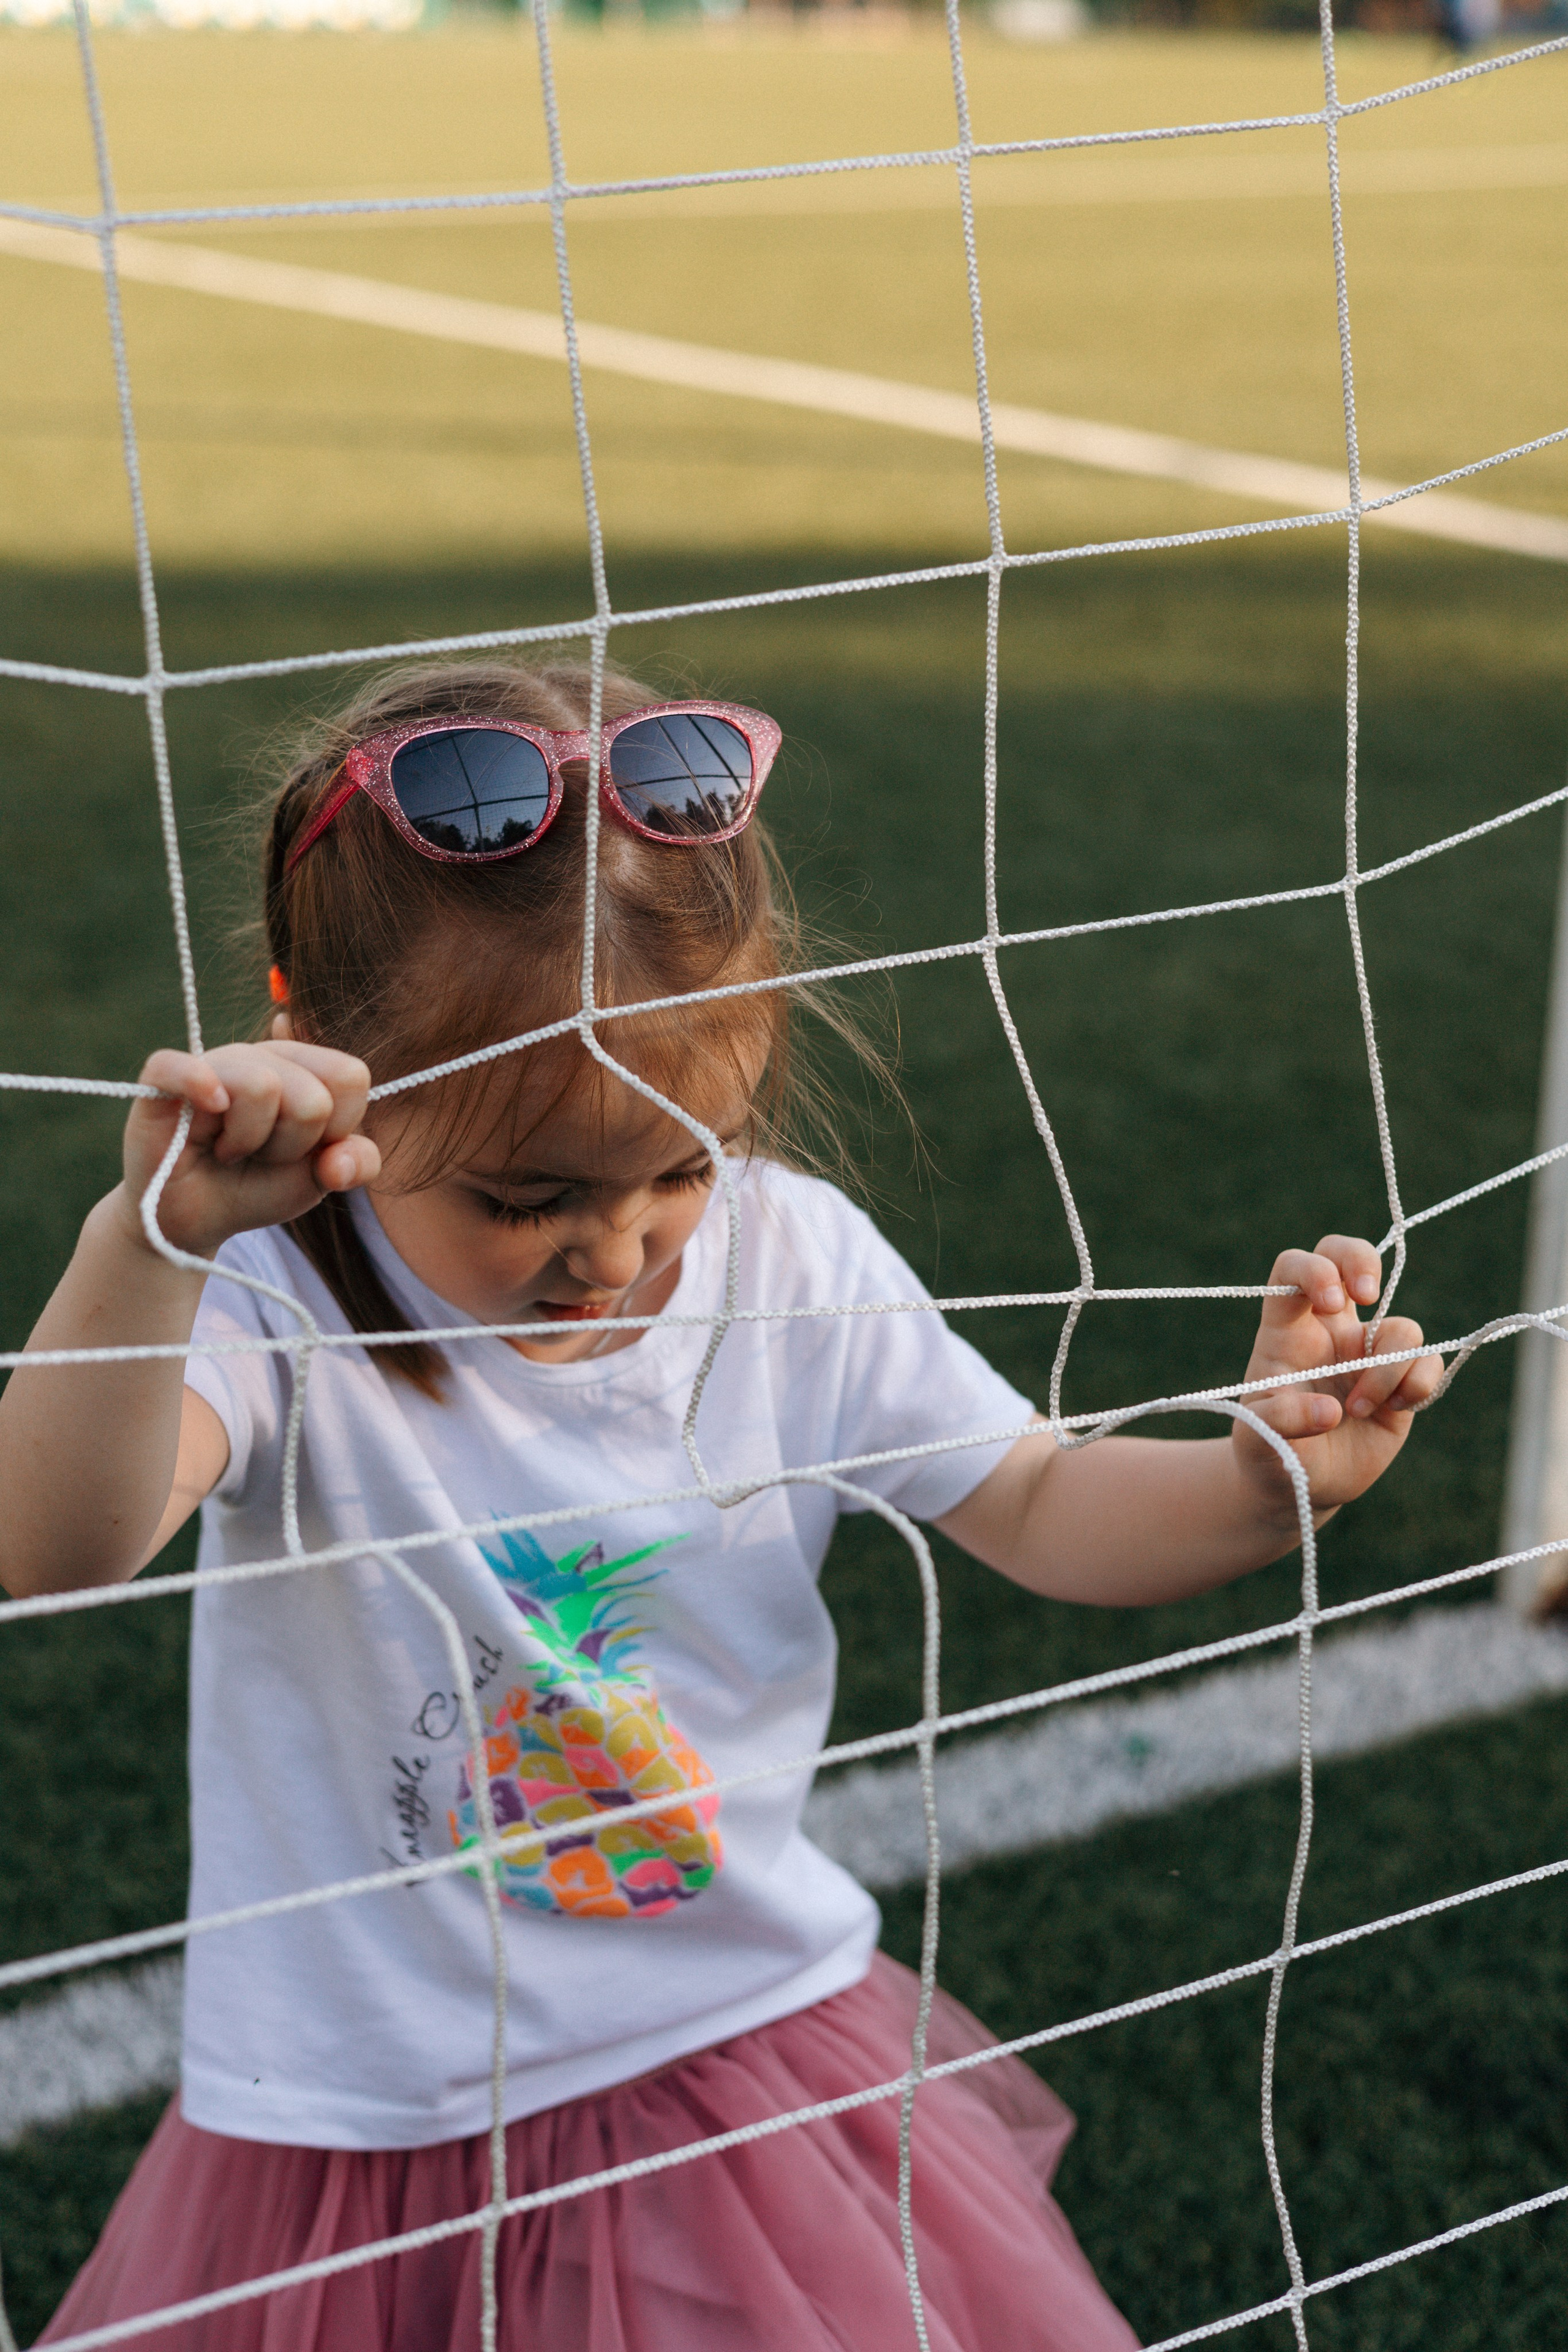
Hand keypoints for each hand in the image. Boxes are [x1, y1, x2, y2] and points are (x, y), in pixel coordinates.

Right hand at [118, 1042, 379, 1258]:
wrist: (196, 1219)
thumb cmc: (259, 1185)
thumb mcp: (320, 1178)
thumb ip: (357, 1162)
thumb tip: (338, 1161)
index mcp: (305, 1067)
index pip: (350, 1077)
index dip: (334, 1129)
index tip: (305, 1148)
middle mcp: (261, 1054)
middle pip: (312, 1096)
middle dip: (289, 1145)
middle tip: (258, 1154)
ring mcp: (213, 1061)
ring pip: (261, 1086)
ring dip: (247, 1142)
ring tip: (228, 1149)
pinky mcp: (163, 1077)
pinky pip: (184, 1067)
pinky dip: (198, 1088)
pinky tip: (204, 1113)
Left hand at [1232, 1235, 1443, 1530]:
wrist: (1298, 1486)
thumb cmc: (1268, 1452)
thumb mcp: (1257, 1441)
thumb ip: (1280, 1421)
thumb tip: (1328, 1411)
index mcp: (1287, 1331)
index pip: (1293, 1269)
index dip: (1314, 1270)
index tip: (1332, 1302)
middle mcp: (1329, 1330)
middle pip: (1345, 1255)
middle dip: (1362, 1261)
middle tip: (1367, 1296)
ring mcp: (1367, 1352)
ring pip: (1401, 1327)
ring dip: (1387, 1369)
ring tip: (1357, 1411)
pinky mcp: (1401, 1380)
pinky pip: (1428, 1362)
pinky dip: (1418, 1385)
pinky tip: (1393, 1411)